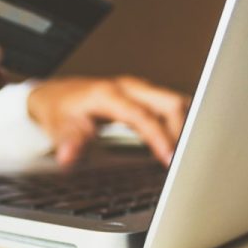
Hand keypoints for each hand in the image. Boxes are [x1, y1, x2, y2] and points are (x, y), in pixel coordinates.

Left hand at [27, 76, 189, 166]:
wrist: (55, 95)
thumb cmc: (59, 110)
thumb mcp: (58, 127)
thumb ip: (68, 142)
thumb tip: (67, 157)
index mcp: (108, 94)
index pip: (142, 116)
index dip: (159, 137)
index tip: (170, 159)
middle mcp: (127, 87)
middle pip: (169, 102)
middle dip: (183, 130)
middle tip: (187, 161)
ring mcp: (138, 89)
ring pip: (174, 102)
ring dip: (186, 126)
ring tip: (191, 155)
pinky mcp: (143, 95)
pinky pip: (170, 106)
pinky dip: (181, 123)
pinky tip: (183, 143)